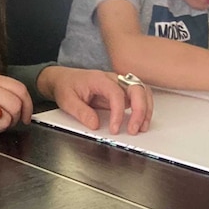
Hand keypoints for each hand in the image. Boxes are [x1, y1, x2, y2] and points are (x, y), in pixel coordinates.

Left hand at [37, 66, 152, 134]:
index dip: (118, 113)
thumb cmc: (66, 86)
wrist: (63, 79)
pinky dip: (144, 108)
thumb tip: (95, 125)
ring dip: (146, 109)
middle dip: (140, 110)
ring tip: (142, 127)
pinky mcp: (121, 91)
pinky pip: (139, 97)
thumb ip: (81, 112)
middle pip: (136, 88)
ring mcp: (119, 84)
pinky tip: (141, 122)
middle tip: (134, 129)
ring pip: (142, 91)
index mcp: (99, 79)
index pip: (116, 93)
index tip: (114, 129)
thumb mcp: (67, 100)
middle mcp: (112, 79)